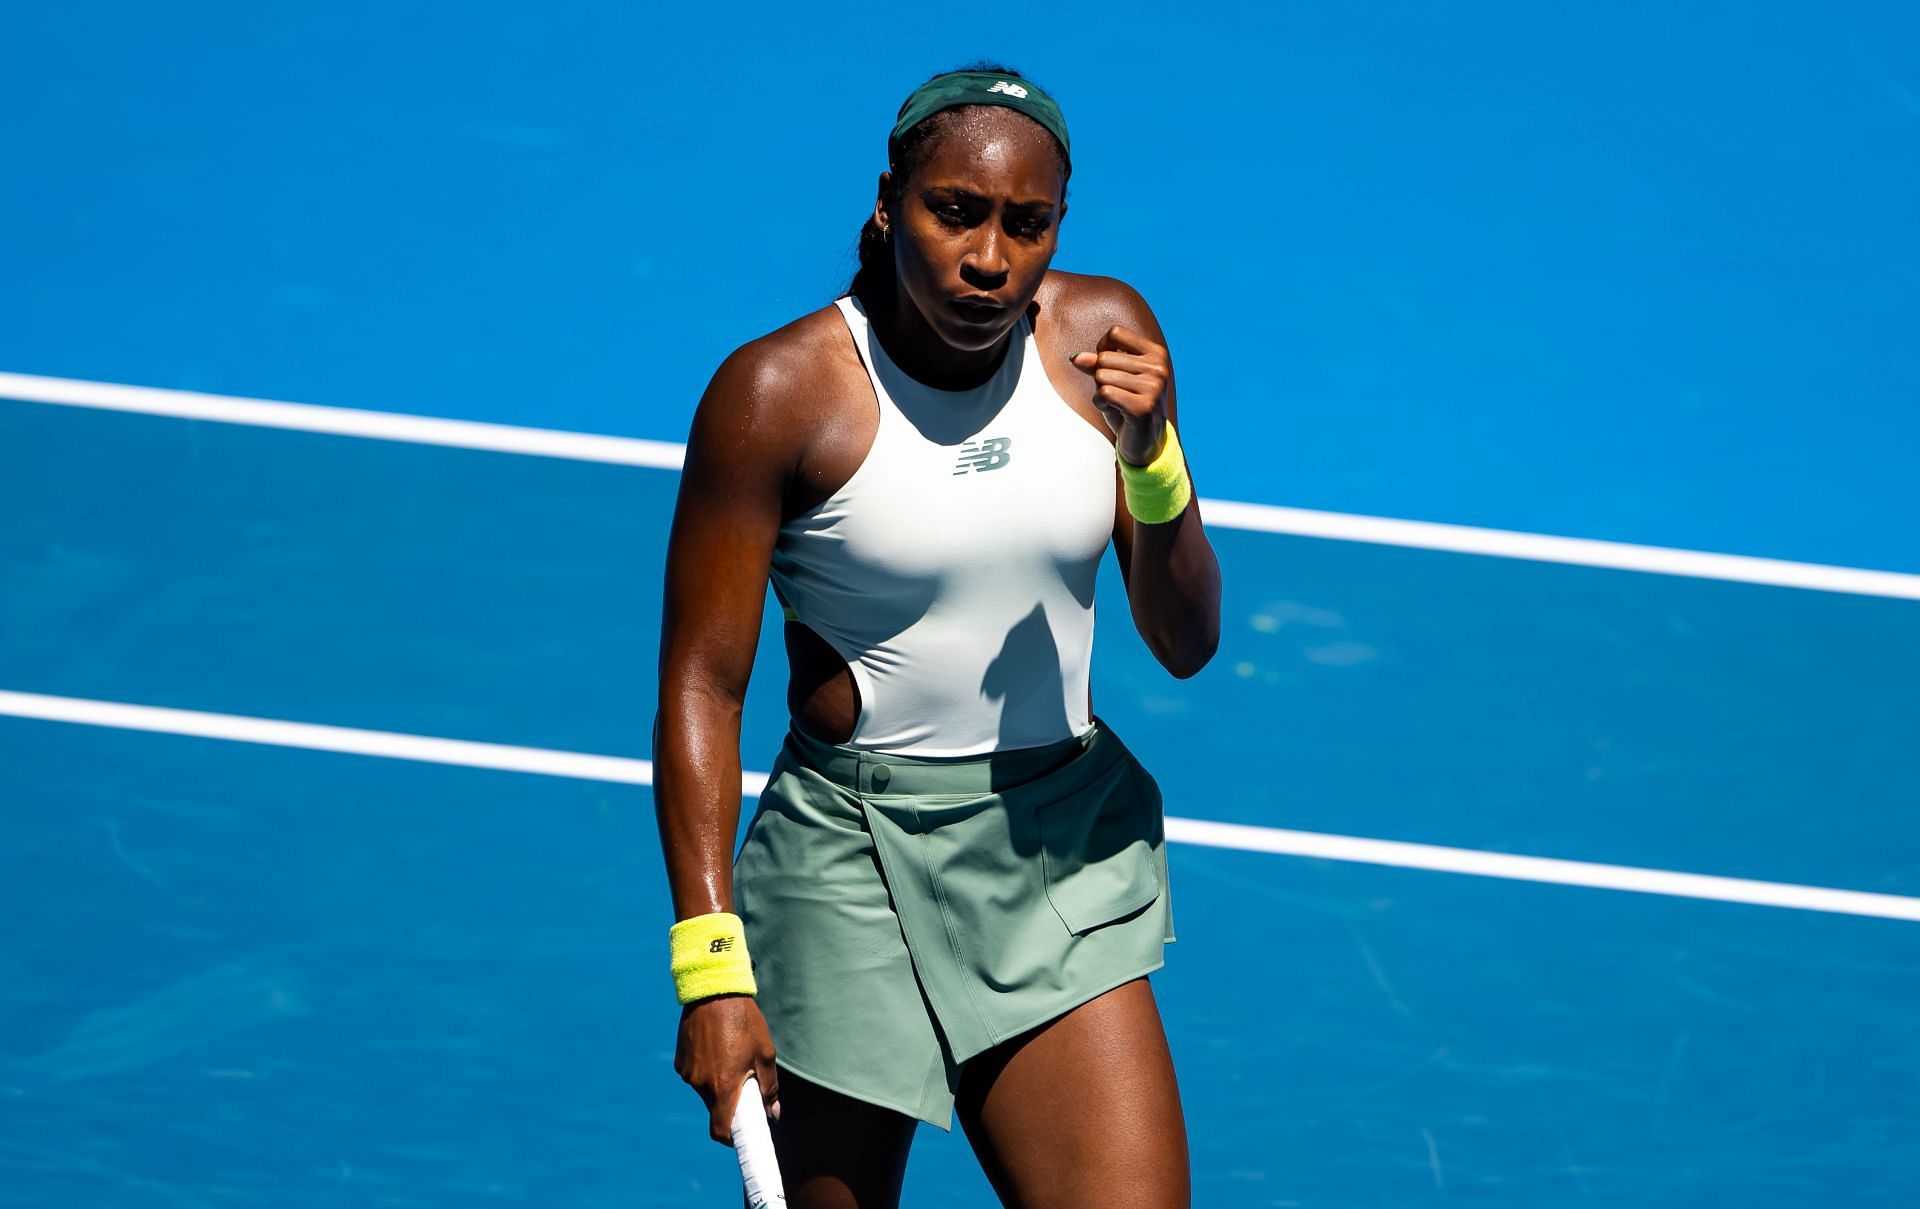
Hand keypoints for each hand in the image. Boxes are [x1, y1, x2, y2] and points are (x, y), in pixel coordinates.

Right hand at [674, 994, 780, 1143]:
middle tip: (744, 1084)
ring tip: (730, 1056)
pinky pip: (694, 1076)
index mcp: (723, 1086)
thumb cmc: (744, 1021)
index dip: (731, 1138)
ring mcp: (687, 1073)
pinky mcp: (680, 1061)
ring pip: (704, 1091)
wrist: (714, 991)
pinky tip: (716, 1048)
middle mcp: (700, 1084)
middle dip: (729, 1104)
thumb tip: (772, 1114)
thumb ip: (769, 1088)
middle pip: (715, 1109)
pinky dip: (706, 1071)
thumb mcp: (764, 1053)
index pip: (720, 1130)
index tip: (742, 1135)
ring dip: (717, 1085)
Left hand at [1070, 325, 1169, 467]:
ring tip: (1117, 404)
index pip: (1116, 333)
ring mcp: (1153, 388)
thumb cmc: (1127, 406)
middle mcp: (1159, 368)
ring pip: (1101, 376)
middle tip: (1118, 394)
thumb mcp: (1111, 379)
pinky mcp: (1143, 407)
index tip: (1112, 368)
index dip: (1103, 349)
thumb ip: (1095, 364)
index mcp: (1156, 354)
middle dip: (1101, 377)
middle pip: (1104, 357)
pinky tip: (1114, 411)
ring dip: (1100, 392)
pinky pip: (1104, 393)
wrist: (1144, 442)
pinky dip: (1100, 403)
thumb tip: (1075, 358)